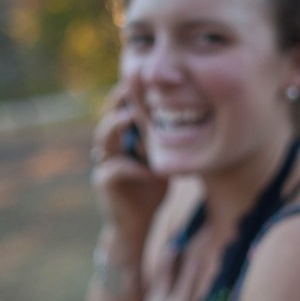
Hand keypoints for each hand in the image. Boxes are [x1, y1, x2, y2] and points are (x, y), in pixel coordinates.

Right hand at [91, 83, 167, 261]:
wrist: (137, 222)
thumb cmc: (151, 186)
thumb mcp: (161, 157)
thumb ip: (166, 138)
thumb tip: (195, 113)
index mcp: (123, 137)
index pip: (121, 107)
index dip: (130, 92)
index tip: (148, 78)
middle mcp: (110, 146)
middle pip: (109, 114)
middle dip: (120, 100)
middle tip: (136, 88)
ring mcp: (104, 163)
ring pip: (104, 136)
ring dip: (119, 125)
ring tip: (134, 116)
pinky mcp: (105, 182)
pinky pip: (116, 169)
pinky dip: (134, 167)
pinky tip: (150, 170)